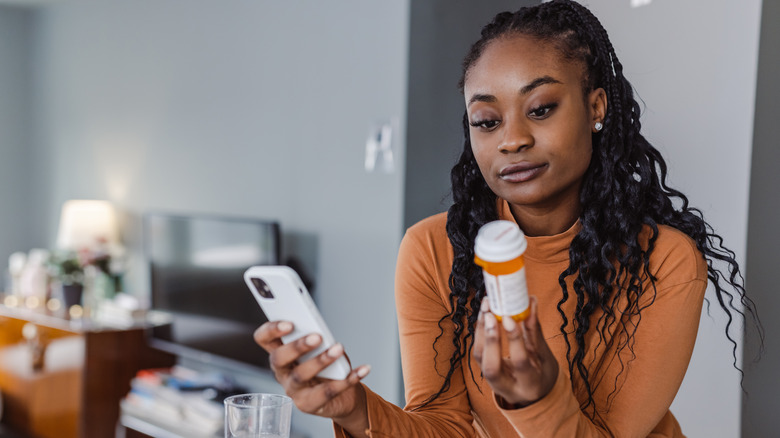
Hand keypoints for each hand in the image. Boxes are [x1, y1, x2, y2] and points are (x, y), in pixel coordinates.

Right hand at [253, 321, 370, 429]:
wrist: (342, 396)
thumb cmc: (328, 366)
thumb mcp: (322, 348)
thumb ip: (317, 338)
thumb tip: (320, 331)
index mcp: (281, 352)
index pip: (264, 338)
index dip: (271, 330)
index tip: (289, 323)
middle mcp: (282, 372)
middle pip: (278, 358)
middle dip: (297, 346)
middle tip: (316, 337)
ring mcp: (293, 390)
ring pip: (301, 375)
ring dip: (321, 360)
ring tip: (338, 349)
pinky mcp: (308, 405)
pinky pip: (328, 392)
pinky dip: (349, 379)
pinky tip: (362, 369)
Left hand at [472, 296, 558, 406]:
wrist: (533, 394)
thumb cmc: (542, 373)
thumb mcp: (545, 356)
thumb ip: (535, 331)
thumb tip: (531, 300)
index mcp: (529, 385)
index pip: (520, 362)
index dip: (514, 339)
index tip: (509, 317)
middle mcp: (507, 388)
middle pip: (491, 367)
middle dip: (489, 339)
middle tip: (490, 313)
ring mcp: (492, 382)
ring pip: (480, 358)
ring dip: (480, 330)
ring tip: (486, 306)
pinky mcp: (484, 371)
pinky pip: (478, 351)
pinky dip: (480, 331)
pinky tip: (484, 313)